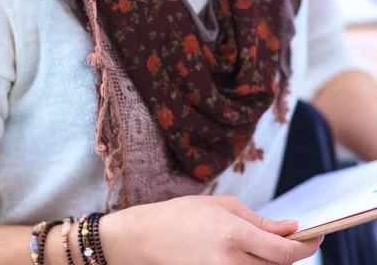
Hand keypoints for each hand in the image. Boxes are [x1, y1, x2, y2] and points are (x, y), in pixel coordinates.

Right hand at [99, 194, 322, 264]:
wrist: (147, 239)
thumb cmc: (183, 214)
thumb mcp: (222, 206)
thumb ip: (258, 220)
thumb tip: (290, 228)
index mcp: (233, 235)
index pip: (283, 253)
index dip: (306, 247)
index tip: (316, 235)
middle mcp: (230, 262)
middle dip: (292, 251)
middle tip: (295, 236)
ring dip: (274, 259)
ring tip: (271, 241)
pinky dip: (257, 264)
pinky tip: (254, 251)